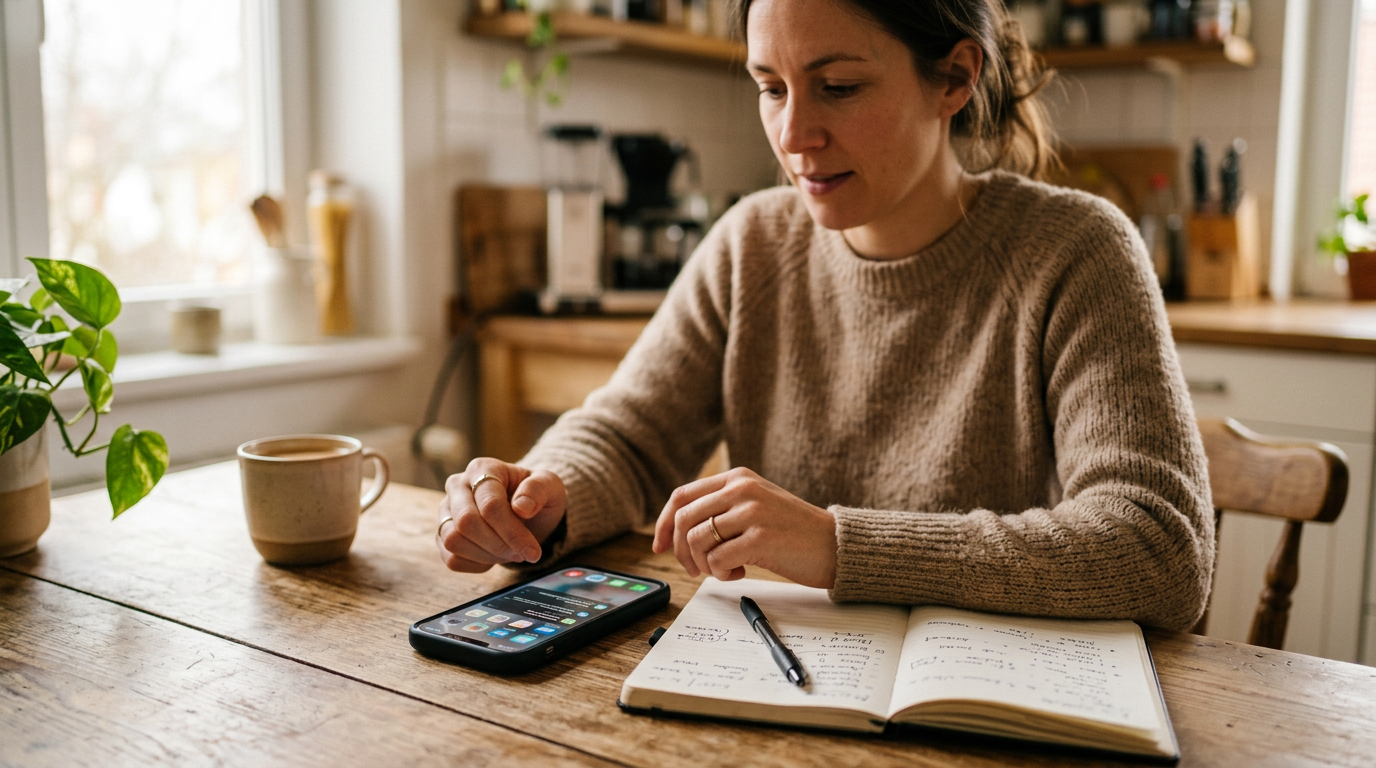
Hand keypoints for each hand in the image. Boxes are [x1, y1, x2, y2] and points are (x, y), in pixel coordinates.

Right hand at [436, 458, 565, 572]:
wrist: (526, 510)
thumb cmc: (536, 496)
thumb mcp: (550, 486)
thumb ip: (539, 489)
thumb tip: (521, 507)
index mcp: (483, 468)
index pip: (490, 505)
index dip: (512, 532)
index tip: (533, 551)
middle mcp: (457, 485)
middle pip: (466, 522)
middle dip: (498, 545)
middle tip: (521, 553)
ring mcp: (446, 510)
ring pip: (453, 540)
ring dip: (486, 556)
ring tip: (509, 553)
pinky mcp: (442, 533)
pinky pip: (451, 558)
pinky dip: (476, 565)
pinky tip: (495, 557)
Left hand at [651, 467, 837, 588]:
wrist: (834, 545)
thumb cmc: (792, 532)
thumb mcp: (755, 506)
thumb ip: (721, 509)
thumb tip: (674, 533)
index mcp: (738, 477)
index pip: (682, 496)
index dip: (663, 524)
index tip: (659, 547)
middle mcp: (742, 488)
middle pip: (683, 519)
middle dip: (680, 551)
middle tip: (695, 569)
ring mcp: (752, 511)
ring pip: (696, 539)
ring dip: (703, 565)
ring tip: (725, 570)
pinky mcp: (761, 537)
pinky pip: (717, 559)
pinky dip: (721, 574)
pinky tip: (740, 573)